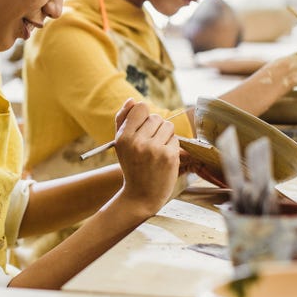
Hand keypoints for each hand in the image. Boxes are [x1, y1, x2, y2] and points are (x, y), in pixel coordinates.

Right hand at [112, 99, 179, 216]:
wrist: (140, 196)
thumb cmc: (131, 166)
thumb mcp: (121, 144)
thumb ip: (123, 120)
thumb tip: (132, 100)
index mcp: (123, 137)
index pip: (141, 107)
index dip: (144, 116)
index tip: (143, 128)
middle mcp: (138, 141)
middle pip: (156, 117)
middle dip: (155, 128)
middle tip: (150, 144)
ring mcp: (154, 149)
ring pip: (168, 126)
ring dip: (165, 136)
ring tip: (157, 150)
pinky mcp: (169, 156)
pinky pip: (175, 139)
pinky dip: (172, 147)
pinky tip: (164, 158)